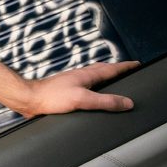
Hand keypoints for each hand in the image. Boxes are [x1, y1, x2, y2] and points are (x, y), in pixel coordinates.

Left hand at [20, 61, 139, 118]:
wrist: (29, 100)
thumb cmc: (51, 97)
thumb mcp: (82, 99)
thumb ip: (105, 101)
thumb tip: (127, 102)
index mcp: (87, 75)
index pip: (112, 68)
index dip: (126, 67)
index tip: (138, 64)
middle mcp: (80, 77)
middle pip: (103, 70)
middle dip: (117, 70)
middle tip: (128, 71)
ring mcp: (73, 84)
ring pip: (94, 78)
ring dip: (106, 79)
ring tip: (114, 82)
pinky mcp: (66, 93)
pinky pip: (87, 88)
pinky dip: (95, 89)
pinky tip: (92, 96)